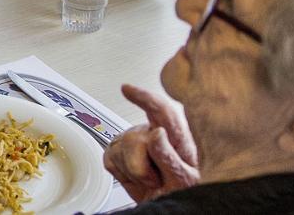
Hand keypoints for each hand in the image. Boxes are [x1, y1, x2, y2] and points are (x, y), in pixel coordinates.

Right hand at [104, 84, 199, 201]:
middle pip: (133, 138)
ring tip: (149, 181)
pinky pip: (109, 158)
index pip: (162, 112)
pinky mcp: (121, 154)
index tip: (127, 89)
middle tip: (156, 181)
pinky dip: (121, 173)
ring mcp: (136, 144)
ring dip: (133, 172)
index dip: (144, 98)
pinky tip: (136, 178)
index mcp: (178, 139)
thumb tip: (157, 134)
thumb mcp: (184, 180)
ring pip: (118, 147)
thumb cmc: (184, 193)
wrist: (171, 204)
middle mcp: (155, 135)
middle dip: (140, 166)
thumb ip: (170, 158)